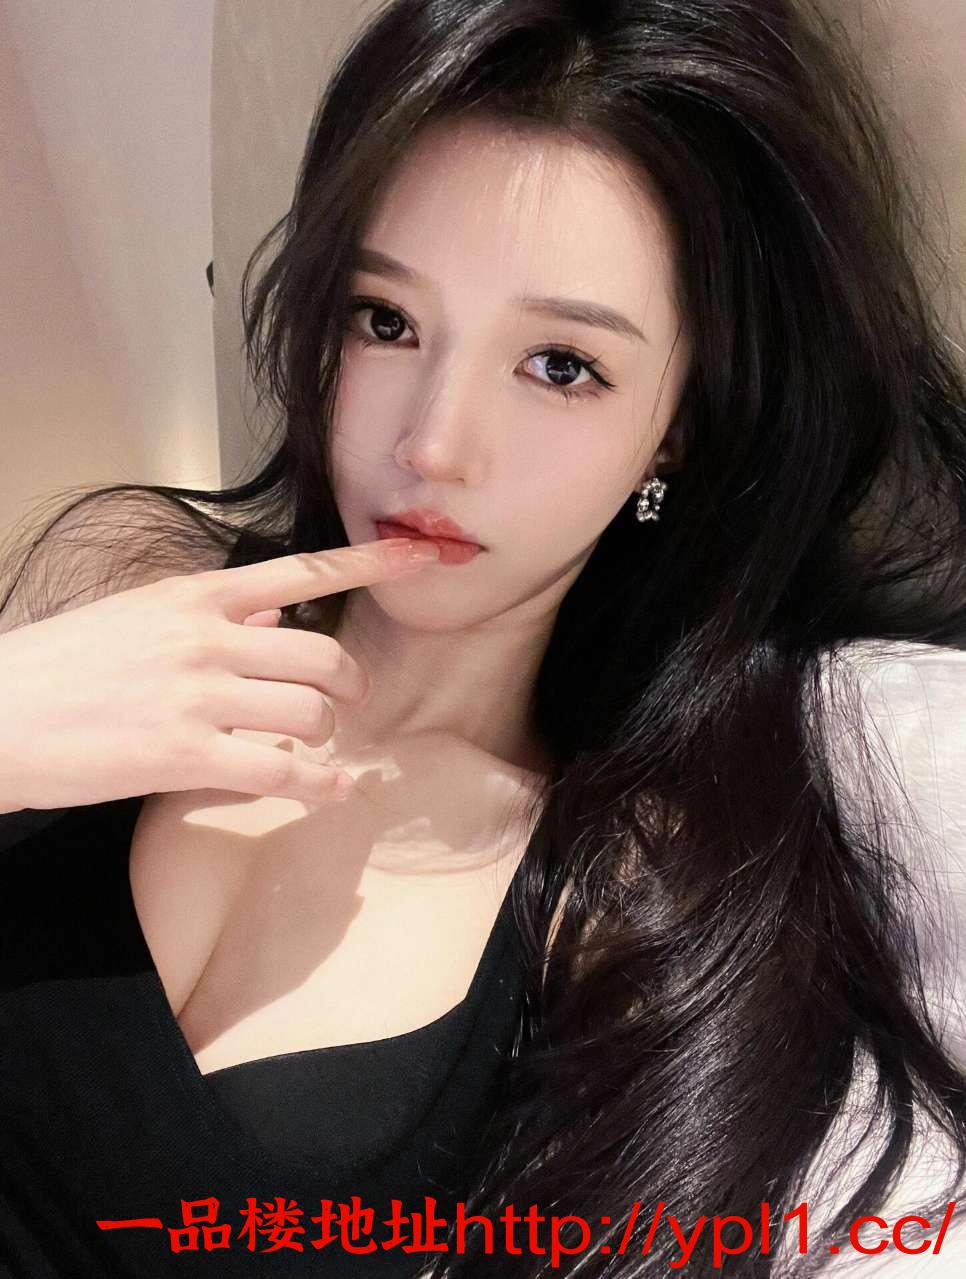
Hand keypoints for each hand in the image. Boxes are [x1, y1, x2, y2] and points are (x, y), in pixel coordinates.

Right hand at [0, 537, 440, 811]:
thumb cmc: (61, 667)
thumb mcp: (139, 617)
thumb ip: (217, 613)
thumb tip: (280, 609)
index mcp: (196, 596)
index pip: (302, 570)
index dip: (371, 565)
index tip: (423, 556)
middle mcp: (206, 637)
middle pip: (323, 654)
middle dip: (348, 683)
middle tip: (347, 701)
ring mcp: (197, 695)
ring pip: (309, 711)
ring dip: (326, 735)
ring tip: (315, 749)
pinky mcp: (182, 754)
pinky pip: (281, 770)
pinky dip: (320, 784)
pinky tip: (332, 790)